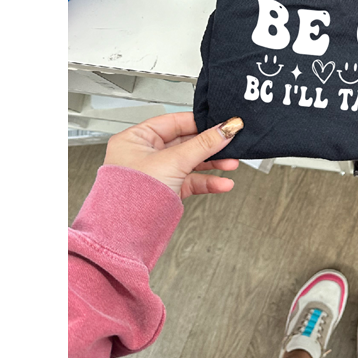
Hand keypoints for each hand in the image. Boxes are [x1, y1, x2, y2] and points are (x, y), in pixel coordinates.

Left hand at [104, 113, 243, 198]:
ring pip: (190, 162)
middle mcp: (144, 154)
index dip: (200, 122)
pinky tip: (222, 183)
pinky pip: (190, 181)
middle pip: (185, 142)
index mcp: (136, 138)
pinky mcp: (166, 190)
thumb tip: (225, 129)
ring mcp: (156, 173)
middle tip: (230, 142)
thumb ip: (203, 144)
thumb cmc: (132, 196)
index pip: (174, 122)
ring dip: (213, 164)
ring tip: (231, 163)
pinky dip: (207, 181)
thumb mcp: (173, 161)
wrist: (126, 235)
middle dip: (210, 146)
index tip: (221, 124)